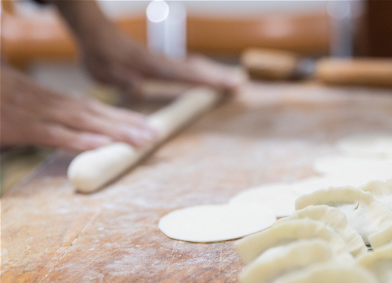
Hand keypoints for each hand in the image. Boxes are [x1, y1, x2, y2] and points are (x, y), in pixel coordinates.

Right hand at [0, 66, 157, 151]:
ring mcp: (38, 114)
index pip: (95, 107)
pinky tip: (101, 145)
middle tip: (156, 134)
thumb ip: (53, 117)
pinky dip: (79, 139)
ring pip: (83, 122)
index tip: (147, 125)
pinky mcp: (22, 127)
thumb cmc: (1, 100)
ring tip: (141, 140)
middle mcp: (52, 104)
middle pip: (96, 113)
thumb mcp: (28, 104)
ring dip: (114, 131)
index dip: (122, 116)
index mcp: (55, 100)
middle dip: (128, 124)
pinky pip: (54, 134)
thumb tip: (81, 131)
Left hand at [53, 0, 240, 93]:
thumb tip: (138, 87)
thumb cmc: (100, 55)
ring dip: (215, 74)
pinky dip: (205, 71)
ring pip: (195, 67)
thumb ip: (122, 80)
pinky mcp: (164, 62)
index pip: (183, 75)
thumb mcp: (104, 72)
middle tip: (241, 86)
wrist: (97, 33)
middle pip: (196, 69)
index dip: (205, 81)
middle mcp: (162, 62)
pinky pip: (188, 67)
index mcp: (151, 67)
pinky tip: (214, 76)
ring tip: (236, 82)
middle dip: (218, 78)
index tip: (224, 85)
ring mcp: (165, 61)